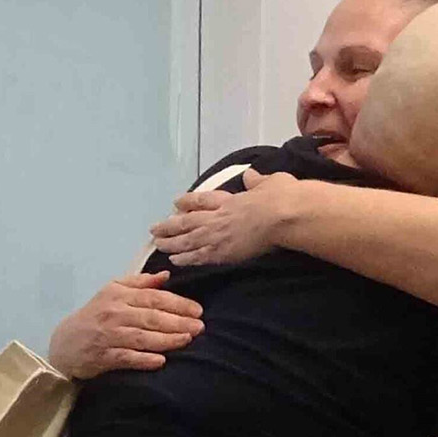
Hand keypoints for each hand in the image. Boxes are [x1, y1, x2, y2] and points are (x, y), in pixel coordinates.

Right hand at [47, 271, 203, 378]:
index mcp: (119, 295)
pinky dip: (144, 359)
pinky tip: (161, 361)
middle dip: (178, 322)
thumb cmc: (96, 315)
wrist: (66, 343)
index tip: (198, 310)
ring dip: (166, 339)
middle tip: (200, 327)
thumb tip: (166, 275)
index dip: (177, 303)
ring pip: (142, 337)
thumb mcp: (113, 292)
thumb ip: (140, 283)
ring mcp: (108, 335)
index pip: (153, 298)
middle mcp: (114, 314)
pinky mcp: (103, 356)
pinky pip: (127, 358)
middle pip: (151, 317)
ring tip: (187, 340)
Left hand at [149, 169, 297, 265]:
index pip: (202, 200)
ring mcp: (218, 234)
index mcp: (229, 199)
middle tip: (154, 229)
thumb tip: (251, 175)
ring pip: (187, 239)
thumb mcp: (270, 182)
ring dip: (171, 243)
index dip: (186, 202)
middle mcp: (219, 216)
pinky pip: (198, 256)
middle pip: (187, 221)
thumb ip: (257, 181)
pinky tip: (175, 261)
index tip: (175, 203)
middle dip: (169, 226)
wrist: (284, 215)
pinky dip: (185, 258)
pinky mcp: (224, 252)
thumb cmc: (282, 197)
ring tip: (158, 246)